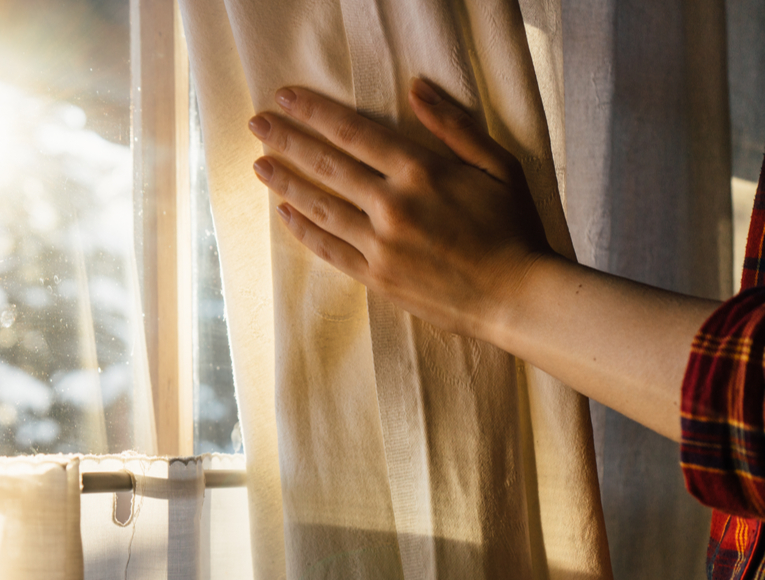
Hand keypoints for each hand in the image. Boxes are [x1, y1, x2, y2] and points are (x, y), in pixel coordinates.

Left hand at [248, 79, 554, 339]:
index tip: (286, 98)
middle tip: (257, 124)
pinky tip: (284, 213)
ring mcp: (381, 245)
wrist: (517, 298)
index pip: (354, 132)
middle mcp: (393, 205)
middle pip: (327, 165)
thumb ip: (454, 125)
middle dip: (287, 140)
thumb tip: (415, 87)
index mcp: (422, 172)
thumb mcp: (498, 165)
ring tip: (259, 164)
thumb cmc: (515, 228)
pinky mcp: (377, 277)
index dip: (315, 112)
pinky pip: (329, 249)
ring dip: (285, 182)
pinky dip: (303, 230)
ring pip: (320, 206)